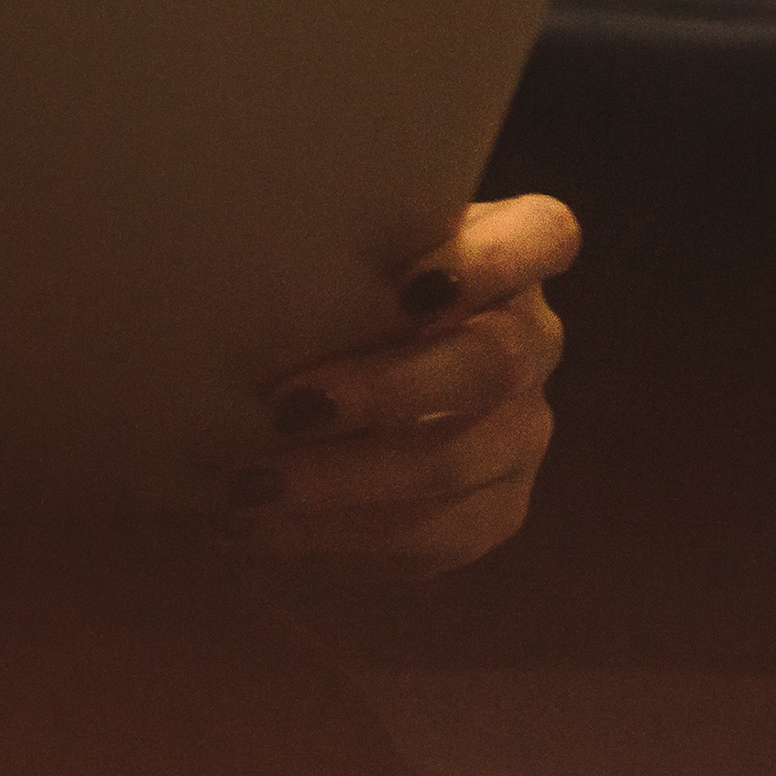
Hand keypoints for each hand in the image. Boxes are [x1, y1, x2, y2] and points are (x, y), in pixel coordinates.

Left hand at [225, 193, 577, 576]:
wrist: (335, 373)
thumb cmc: (329, 282)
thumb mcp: (338, 248)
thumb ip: (328, 250)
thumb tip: (231, 265)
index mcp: (516, 252)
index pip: (544, 237)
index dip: (489, 263)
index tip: (409, 287)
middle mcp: (533, 340)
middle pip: (491, 364)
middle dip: (385, 390)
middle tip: (284, 408)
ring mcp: (523, 431)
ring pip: (453, 464)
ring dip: (338, 482)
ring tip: (242, 486)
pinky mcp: (495, 508)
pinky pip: (429, 537)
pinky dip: (331, 536)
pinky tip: (252, 528)